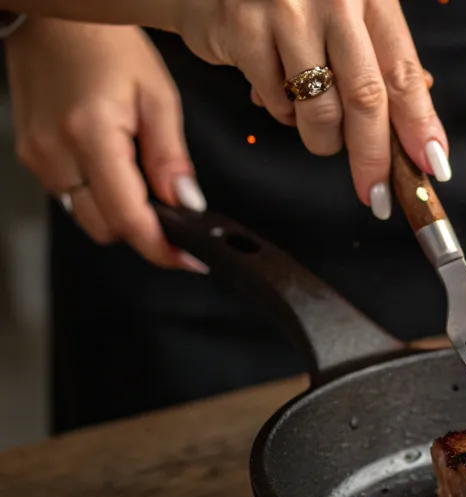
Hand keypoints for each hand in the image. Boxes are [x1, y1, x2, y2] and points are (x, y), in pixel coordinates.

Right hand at [6, 19, 207, 271]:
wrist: (52, 20)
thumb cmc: (104, 45)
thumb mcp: (157, 97)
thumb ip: (171, 158)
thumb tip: (188, 204)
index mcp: (91, 137)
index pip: (129, 219)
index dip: (163, 249)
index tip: (190, 260)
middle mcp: (55, 154)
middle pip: (105, 228)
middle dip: (144, 232)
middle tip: (177, 220)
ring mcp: (37, 156)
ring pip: (85, 216)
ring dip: (119, 214)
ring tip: (146, 186)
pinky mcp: (30, 154)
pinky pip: (70, 195)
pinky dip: (99, 196)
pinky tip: (118, 171)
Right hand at [173, 0, 449, 220]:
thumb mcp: (348, 7)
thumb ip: (378, 57)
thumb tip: (416, 129)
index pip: (403, 73)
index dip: (420, 126)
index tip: (432, 165)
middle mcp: (334, 0)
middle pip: (366, 99)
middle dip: (375, 158)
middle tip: (378, 194)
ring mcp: (286, 12)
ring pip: (320, 110)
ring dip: (324, 139)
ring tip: (319, 129)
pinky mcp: (243, 28)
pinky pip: (274, 100)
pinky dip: (283, 112)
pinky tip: (279, 91)